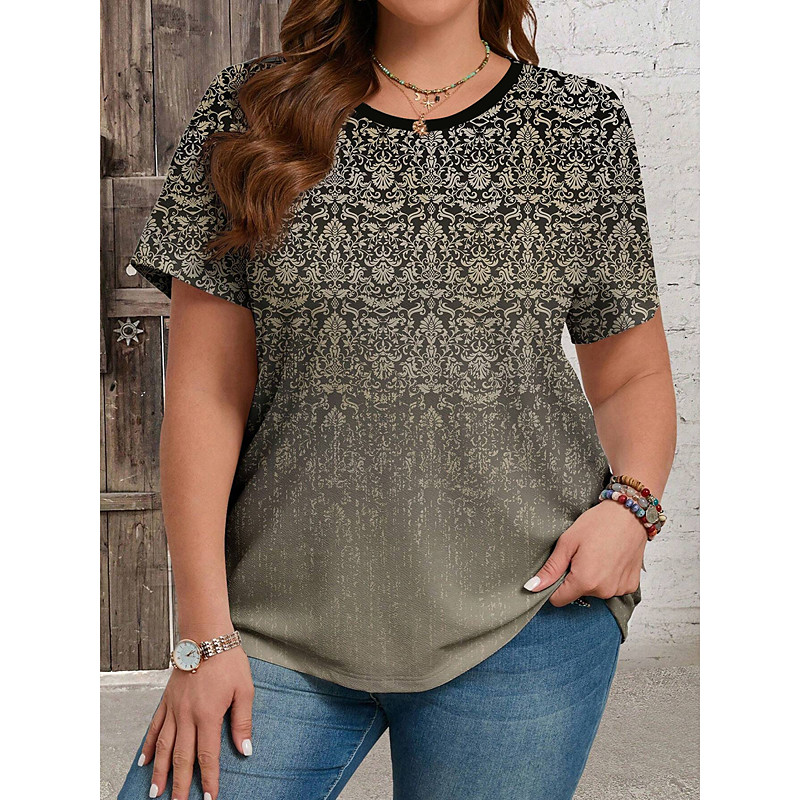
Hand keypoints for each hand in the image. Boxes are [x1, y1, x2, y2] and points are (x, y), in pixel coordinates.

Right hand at [139, 644, 253, 799]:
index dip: (209, 779)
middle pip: (182, 757)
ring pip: (162, 747)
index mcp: (208, 715)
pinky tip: (143, 762)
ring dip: (159, 772)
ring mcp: (173, 708)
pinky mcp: (166, 700)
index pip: (208, 755)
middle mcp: (187, 716)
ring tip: (156, 793)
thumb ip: (242, 722)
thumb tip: (245, 749)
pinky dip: (147, 746)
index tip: (209, 798)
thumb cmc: (228, 660)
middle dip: (180, 785)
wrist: (206, 635)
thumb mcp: (244, 689)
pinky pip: (155, 727)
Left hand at [524, 500, 645, 605]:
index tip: (560, 569)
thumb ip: (551, 568)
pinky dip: (608, 576)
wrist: (630, 513)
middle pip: (577, 594)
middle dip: (574, 578)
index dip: (554, 585)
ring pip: (595, 591)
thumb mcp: (568, 542)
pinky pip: (611, 587)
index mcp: (585, 581)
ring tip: (597, 554)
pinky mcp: (631, 585)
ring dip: (592, 578)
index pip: (558, 599)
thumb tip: (532, 587)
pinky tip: (610, 558)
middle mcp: (604, 590)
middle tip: (581, 555)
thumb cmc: (599, 523)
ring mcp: (619, 589)